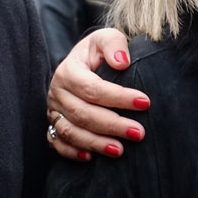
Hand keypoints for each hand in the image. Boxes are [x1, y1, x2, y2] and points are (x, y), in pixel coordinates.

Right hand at [46, 28, 147, 159]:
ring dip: (95, 143)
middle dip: (112, 125)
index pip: (92, 88)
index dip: (119, 97)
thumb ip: (114, 43)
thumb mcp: (106, 38)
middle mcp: (57, 93)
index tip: (145, 103)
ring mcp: (53, 111)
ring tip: (120, 150)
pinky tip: (90, 158)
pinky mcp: (52, 125)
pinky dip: (72, 152)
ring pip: (71, 131)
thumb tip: (122, 62)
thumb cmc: (98, 53)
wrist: (82, 64)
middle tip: (139, 132)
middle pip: (83, 113)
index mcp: (68, 71)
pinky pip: (57, 143)